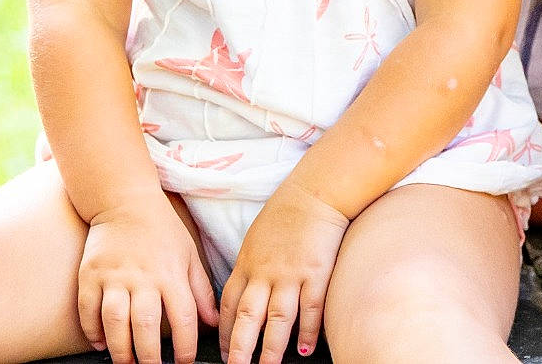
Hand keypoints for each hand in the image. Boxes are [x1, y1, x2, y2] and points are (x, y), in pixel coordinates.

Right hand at [77, 198, 220, 363]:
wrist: (125, 200)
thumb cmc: (162, 230)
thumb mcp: (189, 255)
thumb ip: (201, 291)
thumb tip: (212, 322)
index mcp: (171, 273)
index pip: (183, 318)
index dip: (185, 347)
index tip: (185, 362)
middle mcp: (143, 276)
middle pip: (145, 326)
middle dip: (149, 357)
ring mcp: (114, 276)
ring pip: (114, 322)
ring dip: (120, 349)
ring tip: (126, 363)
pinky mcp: (90, 274)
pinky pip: (88, 310)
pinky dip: (92, 332)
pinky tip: (100, 344)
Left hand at [218, 183, 350, 363]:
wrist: (315, 192)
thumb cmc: (285, 213)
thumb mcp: (255, 239)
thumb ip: (248, 267)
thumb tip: (245, 290)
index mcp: (246, 264)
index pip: (229, 306)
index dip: (225, 332)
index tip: (225, 351)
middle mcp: (265, 273)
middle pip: (249, 318)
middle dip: (240, 349)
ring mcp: (291, 274)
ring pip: (278, 319)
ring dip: (271, 348)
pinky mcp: (316, 272)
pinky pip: (311, 308)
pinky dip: (308, 330)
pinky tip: (306, 347)